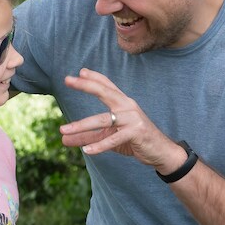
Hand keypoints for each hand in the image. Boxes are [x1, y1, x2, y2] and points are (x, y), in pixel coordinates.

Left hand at [60, 68, 185, 173]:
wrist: (161, 152)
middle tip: (67, 79)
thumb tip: (63, 139)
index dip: (94, 77)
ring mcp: (132, 119)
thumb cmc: (135, 141)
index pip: (107, 86)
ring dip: (82, 125)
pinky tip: (87, 150)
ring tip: (64, 130)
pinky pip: (114, 138)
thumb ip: (87, 137)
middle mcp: (128, 106)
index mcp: (123, 103)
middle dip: (86, 85)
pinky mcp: (136, 132)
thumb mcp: (108, 137)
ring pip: (103, 119)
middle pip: (104, 92)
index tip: (79, 72)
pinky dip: (99, 145)